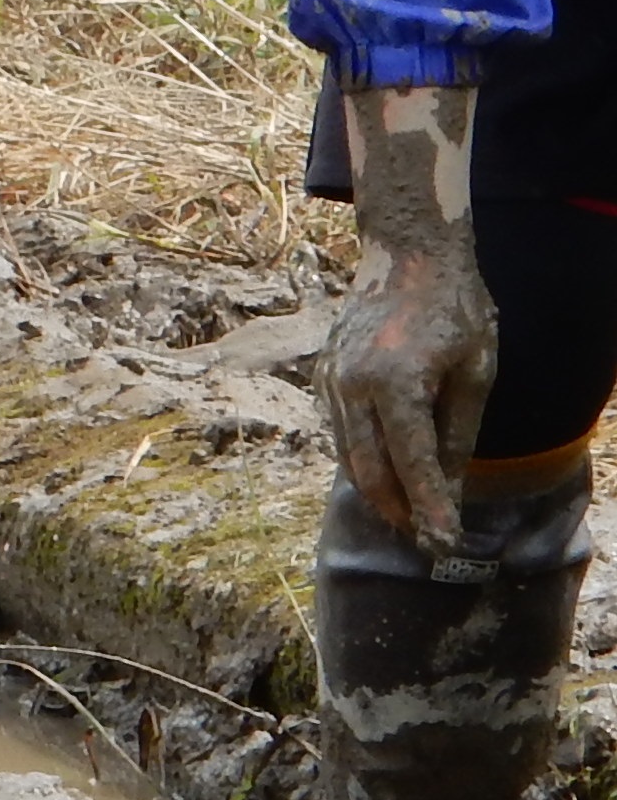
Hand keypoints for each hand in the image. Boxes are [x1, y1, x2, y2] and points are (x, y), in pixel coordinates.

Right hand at [329, 80, 496, 552]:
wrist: (407, 255)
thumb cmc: (452, 311)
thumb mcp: (473, 374)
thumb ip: (456, 434)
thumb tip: (447, 489)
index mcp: (396, 382)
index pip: (413, 464)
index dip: (431, 509)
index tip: (444, 544)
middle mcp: (353, 383)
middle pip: (369, 468)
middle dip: (398, 510)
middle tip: (426, 541)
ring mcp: (332, 377)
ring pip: (347, 453)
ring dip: (376, 490)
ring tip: (407, 518)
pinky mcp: (324, 371)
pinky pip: (339, 429)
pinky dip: (360, 459)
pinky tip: (384, 474)